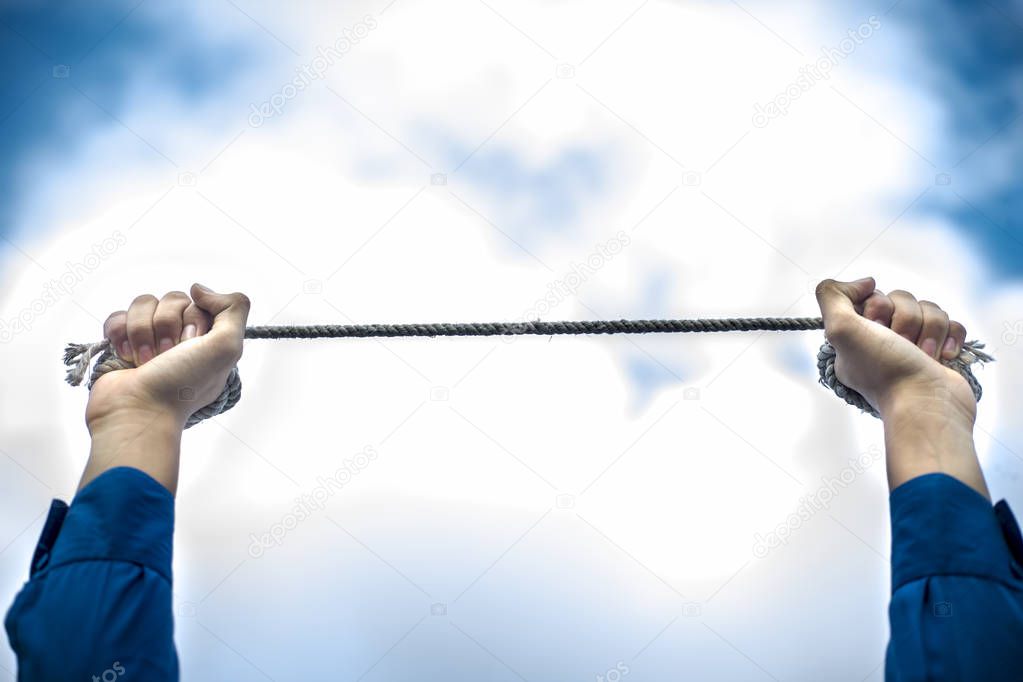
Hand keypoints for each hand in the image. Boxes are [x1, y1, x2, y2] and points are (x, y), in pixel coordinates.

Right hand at [84, 284, 250, 431]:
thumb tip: (200, 289)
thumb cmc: (183, 384)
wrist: (137, 410)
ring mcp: (150, 340)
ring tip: (146, 360)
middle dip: (167, 326)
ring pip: (143, 303)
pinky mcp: (121, 343)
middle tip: (168, 355)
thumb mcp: (227, 346)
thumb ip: (234, 308)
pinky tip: (127, 356)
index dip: (194, 319)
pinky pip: (118, 316)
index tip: (191, 345)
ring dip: (142, 332)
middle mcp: (181, 338)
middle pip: (172, 299)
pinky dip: (120, 334)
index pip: (200, 302)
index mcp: (208, 339)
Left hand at [814, 277, 974, 422]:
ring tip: (922, 355)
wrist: (927, 403)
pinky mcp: (942, 352)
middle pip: (902, 299)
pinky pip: (953, 323)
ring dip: (929, 330)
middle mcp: (883, 340)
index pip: (871, 295)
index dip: (877, 305)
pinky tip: (942, 357)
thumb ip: (832, 295)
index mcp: (856, 335)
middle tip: (900, 344)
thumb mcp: (839, 328)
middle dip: (906, 319)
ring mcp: (914, 347)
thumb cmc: (884, 369)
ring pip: (930, 308)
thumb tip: (865, 282)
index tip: (875, 326)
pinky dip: (950, 337)